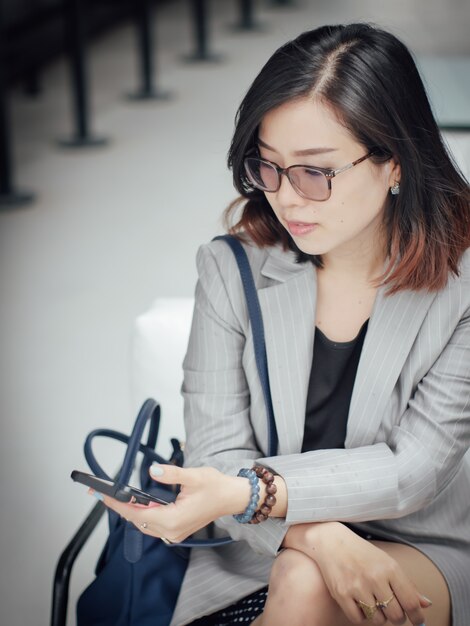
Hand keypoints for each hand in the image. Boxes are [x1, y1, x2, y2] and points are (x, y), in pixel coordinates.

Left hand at [94, 464, 249, 542]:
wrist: (232, 497)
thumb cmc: (216, 486)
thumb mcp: (194, 476)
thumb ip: (171, 474)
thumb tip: (153, 470)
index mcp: (174, 519)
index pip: (137, 514)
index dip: (118, 504)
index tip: (102, 496)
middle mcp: (171, 531)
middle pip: (137, 521)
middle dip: (119, 506)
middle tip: (100, 493)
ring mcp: (174, 532)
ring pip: (143, 524)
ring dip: (129, 510)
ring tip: (113, 497)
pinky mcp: (176, 529)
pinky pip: (152, 524)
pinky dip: (141, 513)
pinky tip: (134, 503)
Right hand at [285, 522, 429, 624]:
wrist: (332, 541)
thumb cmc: (363, 553)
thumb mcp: (387, 563)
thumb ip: (407, 585)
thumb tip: (426, 605)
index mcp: (390, 568)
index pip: (411, 603)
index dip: (417, 616)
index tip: (417, 620)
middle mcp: (375, 578)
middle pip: (396, 615)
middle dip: (397, 617)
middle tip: (392, 610)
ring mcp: (357, 586)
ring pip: (378, 619)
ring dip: (379, 616)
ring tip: (373, 602)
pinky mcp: (342, 594)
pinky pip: (359, 619)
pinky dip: (362, 616)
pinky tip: (360, 604)